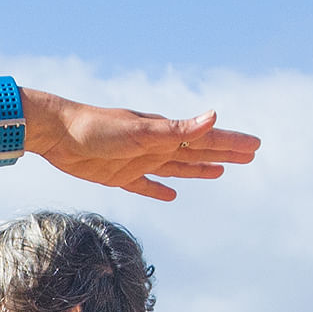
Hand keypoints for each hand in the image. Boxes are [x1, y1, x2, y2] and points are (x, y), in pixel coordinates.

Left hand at [33, 100, 260, 202]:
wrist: (56, 134)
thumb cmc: (95, 128)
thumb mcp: (140, 130)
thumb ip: (177, 128)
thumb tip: (213, 115)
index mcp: (164, 134)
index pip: (206, 138)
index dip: (231, 142)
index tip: (256, 144)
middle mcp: (155, 146)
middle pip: (197, 152)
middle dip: (224, 153)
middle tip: (251, 154)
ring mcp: (138, 161)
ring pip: (178, 167)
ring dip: (200, 169)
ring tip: (222, 171)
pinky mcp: (119, 176)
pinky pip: (146, 186)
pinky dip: (160, 190)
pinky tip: (171, 196)